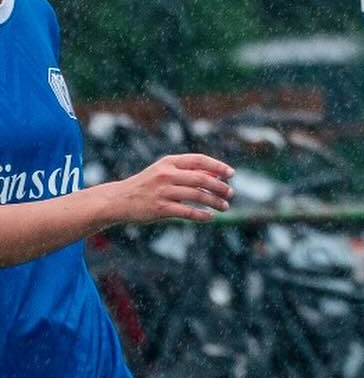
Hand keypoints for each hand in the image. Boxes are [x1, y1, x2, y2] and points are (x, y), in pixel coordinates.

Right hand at [116, 154, 233, 222]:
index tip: (231, 173)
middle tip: (231, 193)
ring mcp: (163, 191)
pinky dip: (202, 215)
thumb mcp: (164, 172)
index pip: (199, 160)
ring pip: (197, 196)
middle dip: (220, 186)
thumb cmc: (147, 185)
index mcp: (169, 162)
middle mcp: (166, 174)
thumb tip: (216, 174)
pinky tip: (210, 217)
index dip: (217, 166)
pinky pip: (187, 212)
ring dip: (215, 201)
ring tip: (225, 206)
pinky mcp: (160, 208)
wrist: (118, 200)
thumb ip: (188, 172)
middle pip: (201, 179)